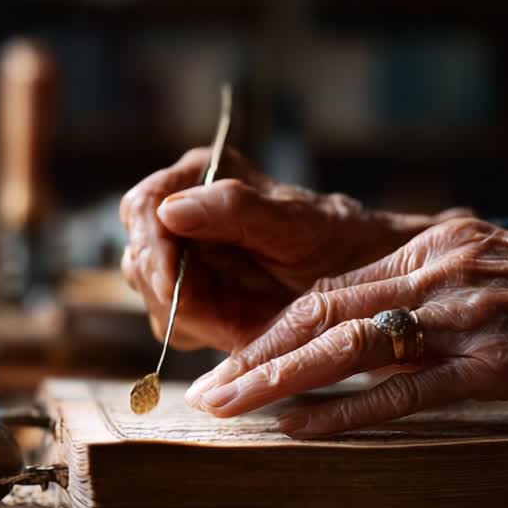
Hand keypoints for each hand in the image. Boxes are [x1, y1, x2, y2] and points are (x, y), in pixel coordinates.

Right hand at [119, 148, 460, 350]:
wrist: (368, 279)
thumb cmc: (339, 239)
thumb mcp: (294, 223)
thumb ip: (234, 208)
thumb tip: (169, 210)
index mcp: (202, 175)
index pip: (143, 206)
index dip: (151, 248)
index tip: (173, 285)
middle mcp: (186, 211)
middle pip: (138, 255)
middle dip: (170, 291)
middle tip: (215, 318)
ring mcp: (186, 255)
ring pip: (150, 294)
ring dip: (187, 316)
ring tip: (239, 323)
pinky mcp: (195, 295)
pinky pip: (173, 321)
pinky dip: (200, 332)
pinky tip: (237, 331)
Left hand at [185, 218, 507, 437]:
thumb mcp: (488, 259)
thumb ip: (430, 276)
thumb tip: (375, 303)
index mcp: (431, 246)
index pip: (331, 287)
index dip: (274, 324)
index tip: (234, 353)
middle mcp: (435, 273)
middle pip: (322, 311)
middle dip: (257, 352)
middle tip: (210, 389)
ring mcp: (461, 319)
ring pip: (348, 347)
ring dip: (279, 379)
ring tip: (231, 407)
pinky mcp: (492, 366)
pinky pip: (402, 392)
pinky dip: (345, 412)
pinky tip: (300, 428)